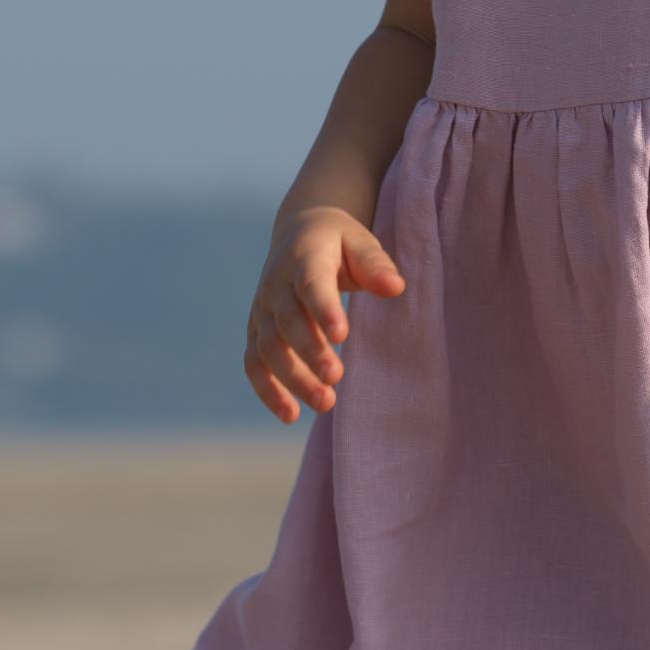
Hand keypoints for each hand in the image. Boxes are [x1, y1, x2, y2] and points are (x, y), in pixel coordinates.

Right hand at [245, 205, 404, 424]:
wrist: (299, 234)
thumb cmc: (339, 242)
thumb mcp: (360, 242)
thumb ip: (375, 265)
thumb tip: (395, 288)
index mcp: (303, 258)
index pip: (310, 285)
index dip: (323, 310)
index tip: (342, 337)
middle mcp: (276, 285)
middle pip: (286, 322)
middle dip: (309, 353)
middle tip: (335, 378)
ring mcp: (262, 310)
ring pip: (268, 348)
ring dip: (293, 378)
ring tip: (325, 403)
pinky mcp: (257, 330)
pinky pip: (254, 363)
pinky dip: (267, 390)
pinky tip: (291, 416)